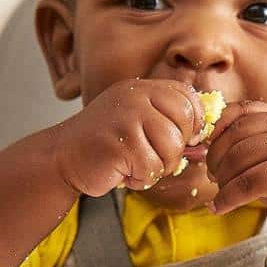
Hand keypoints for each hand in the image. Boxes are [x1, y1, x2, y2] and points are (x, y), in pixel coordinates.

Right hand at [51, 79, 203, 196]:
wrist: (61, 157)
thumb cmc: (104, 143)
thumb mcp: (137, 121)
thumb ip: (168, 122)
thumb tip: (205, 140)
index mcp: (143, 88)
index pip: (188, 98)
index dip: (192, 122)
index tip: (180, 138)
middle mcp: (136, 97)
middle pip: (184, 125)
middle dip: (173, 150)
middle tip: (148, 156)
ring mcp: (127, 117)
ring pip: (171, 148)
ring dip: (156, 166)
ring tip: (132, 164)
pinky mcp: (120, 144)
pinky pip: (151, 168)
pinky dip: (140, 178)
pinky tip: (121, 172)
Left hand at [205, 100, 266, 236]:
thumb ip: (250, 140)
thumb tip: (204, 139)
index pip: (242, 110)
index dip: (217, 126)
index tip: (205, 146)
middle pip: (235, 135)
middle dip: (216, 158)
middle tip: (213, 175)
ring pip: (238, 158)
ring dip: (222, 180)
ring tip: (222, 192)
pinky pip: (245, 184)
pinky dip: (227, 198)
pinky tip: (221, 206)